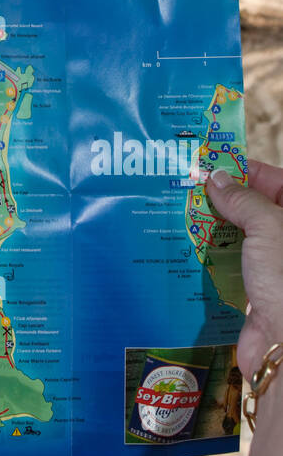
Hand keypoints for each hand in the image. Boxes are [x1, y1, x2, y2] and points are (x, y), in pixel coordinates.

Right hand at [207, 159, 282, 381]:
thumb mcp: (266, 227)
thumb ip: (242, 199)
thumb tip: (217, 178)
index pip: (277, 182)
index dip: (247, 171)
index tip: (215, 163)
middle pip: (257, 210)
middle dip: (226, 199)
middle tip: (192, 186)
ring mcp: (273, 269)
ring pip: (241, 238)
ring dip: (214, 228)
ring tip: (182, 212)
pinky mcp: (255, 292)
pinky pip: (231, 266)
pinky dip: (212, 258)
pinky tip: (187, 248)